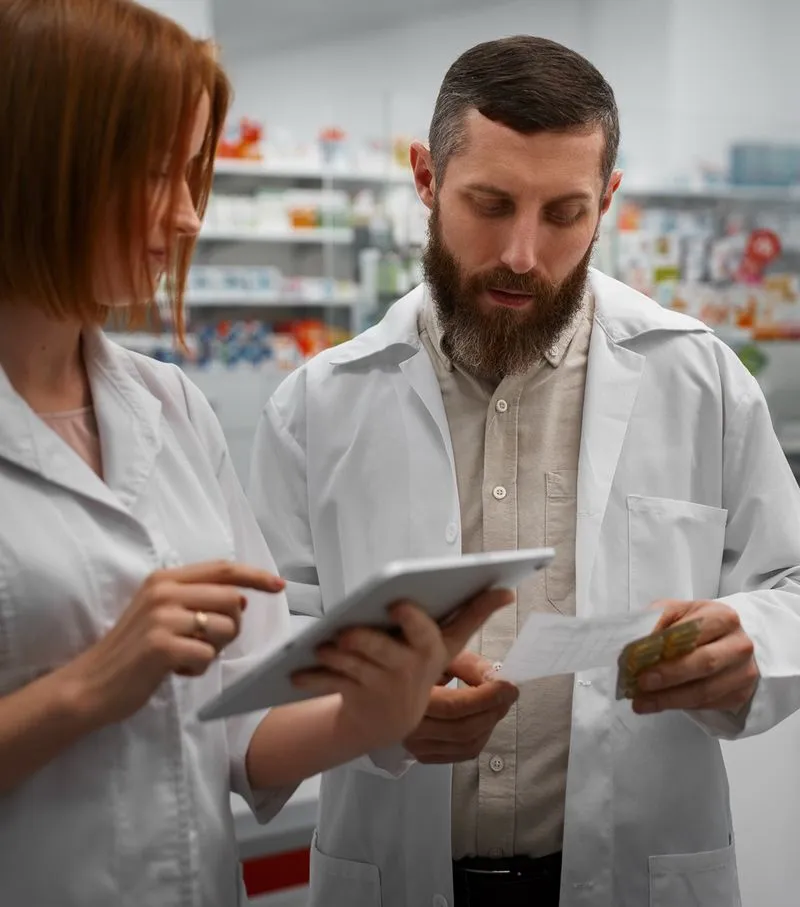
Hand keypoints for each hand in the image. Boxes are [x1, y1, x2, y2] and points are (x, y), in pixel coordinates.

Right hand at [57, 561, 284, 727]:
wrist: (91, 684)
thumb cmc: (133, 651)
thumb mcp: (162, 612)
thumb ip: (198, 599)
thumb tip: (242, 598)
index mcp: (166, 579)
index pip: (224, 568)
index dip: (256, 575)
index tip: (280, 585)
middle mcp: (164, 592)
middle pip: (233, 600)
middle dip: (231, 627)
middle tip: (204, 643)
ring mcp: (162, 618)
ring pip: (225, 628)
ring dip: (214, 650)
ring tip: (185, 656)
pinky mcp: (162, 646)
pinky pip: (208, 656)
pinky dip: (198, 668)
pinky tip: (174, 670)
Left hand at [291, 588, 513, 751]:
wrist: (392, 718)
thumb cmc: (420, 663)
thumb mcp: (448, 643)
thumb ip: (473, 613)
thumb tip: (505, 589)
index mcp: (431, 650)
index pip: (426, 633)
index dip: (413, 621)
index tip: (398, 605)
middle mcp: (408, 671)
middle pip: (383, 653)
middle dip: (364, 642)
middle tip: (344, 632)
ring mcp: (380, 688)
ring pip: (353, 668)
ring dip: (334, 658)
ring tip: (319, 645)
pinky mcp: (354, 700)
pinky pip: (330, 687)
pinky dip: (312, 680)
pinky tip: (295, 673)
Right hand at [403, 650, 518, 763]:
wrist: (387, 681)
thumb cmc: (413, 661)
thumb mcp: (440, 654)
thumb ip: (470, 666)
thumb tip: (496, 679)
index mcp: (408, 698)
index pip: (455, 707)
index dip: (487, 697)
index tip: (508, 684)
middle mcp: (408, 728)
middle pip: (464, 729)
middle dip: (493, 710)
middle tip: (510, 692)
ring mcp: (415, 745)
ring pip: (466, 744)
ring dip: (490, 724)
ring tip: (500, 703)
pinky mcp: (423, 755)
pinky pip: (462, 753)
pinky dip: (481, 737)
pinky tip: (486, 719)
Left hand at [632, 599, 758, 714]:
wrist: (729, 641)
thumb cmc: (696, 624)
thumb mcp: (676, 612)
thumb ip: (656, 621)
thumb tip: (634, 644)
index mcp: (722, 617)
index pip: (693, 632)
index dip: (667, 648)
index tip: (639, 661)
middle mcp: (739, 645)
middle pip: (704, 663)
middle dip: (669, 676)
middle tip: (641, 684)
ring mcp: (744, 672)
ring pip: (705, 690)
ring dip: (670, 699)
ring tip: (642, 702)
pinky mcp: (740, 695)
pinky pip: (708, 704)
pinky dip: (681, 706)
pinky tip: (660, 704)